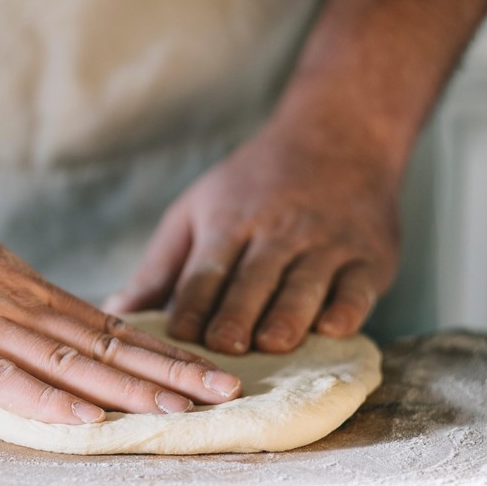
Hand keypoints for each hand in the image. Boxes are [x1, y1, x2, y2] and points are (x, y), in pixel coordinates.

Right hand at [0, 163, 241, 424]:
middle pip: (106, 346)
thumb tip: (30, 316)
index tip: (202, 369)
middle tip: (227, 391)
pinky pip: (0, 377)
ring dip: (130, 388)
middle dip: (169, 372)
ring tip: (185, 408)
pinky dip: (47, 399)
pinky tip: (86, 419)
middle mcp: (16, 306)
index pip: (105, 327)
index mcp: (23, 290)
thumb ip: (1, 293)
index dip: (157, 352)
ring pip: (69, 361)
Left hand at [104, 122, 400, 353]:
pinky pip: (358, 287)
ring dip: (288, 315)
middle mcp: (278, 233)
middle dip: (237, 314)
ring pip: (304, 285)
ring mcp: (327, 245)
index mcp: (230, 222)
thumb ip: (160, 268)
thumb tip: (117, 313)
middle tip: (222, 348)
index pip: (206, 270)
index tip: (179, 338)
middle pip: (253, 280)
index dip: (193, 304)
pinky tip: (333, 328)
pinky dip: (347, 307)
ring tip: (271, 344)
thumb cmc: (253, 185)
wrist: (339, 137)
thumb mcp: (197, 210)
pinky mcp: (369, 259)